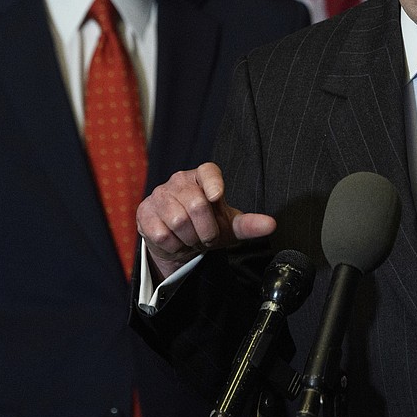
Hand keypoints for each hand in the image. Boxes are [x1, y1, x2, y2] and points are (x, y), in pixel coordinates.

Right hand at [136, 162, 275, 280]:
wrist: (180, 243)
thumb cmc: (208, 227)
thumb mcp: (230, 226)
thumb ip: (249, 224)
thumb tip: (271, 224)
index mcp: (203, 177)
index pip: (209, 171)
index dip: (213, 183)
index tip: (216, 198)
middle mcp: (180, 180)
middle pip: (196, 205)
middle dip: (206, 230)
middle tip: (205, 236)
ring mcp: (160, 194)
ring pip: (178, 221)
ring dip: (189, 239)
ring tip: (190, 238)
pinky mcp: (144, 212)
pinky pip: (162, 234)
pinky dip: (173, 245)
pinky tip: (175, 241)